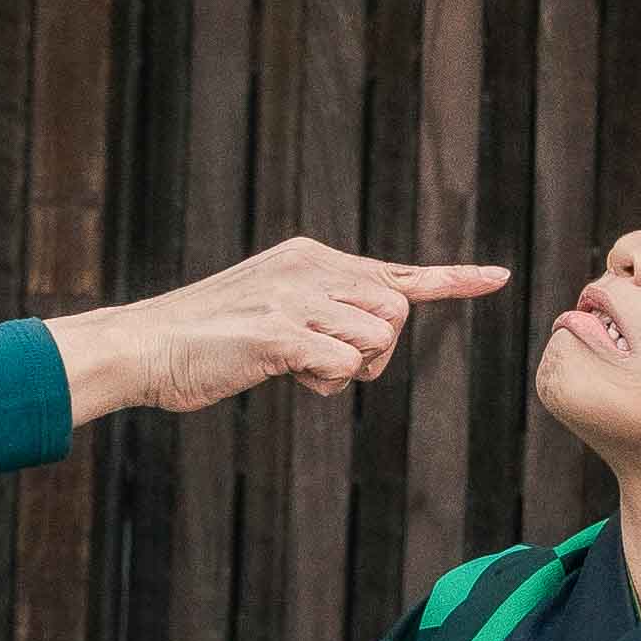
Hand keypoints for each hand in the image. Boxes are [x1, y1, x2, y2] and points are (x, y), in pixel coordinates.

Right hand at [53, 244, 507, 423]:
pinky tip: (283, 374)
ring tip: (297, 368)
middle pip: (396, 312)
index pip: (396, 272)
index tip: (496, 277)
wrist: (144, 346)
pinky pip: (342, 365)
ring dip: (348, 370)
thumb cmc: (206, 342)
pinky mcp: (280, 332)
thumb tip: (370, 338)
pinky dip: (323, 382)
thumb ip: (323, 313)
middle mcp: (310, 267)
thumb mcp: (273, 310)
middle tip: (329, 367)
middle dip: (377, 352)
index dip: (451, 280)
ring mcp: (296, 297)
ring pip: (377, 341)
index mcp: (310, 258)